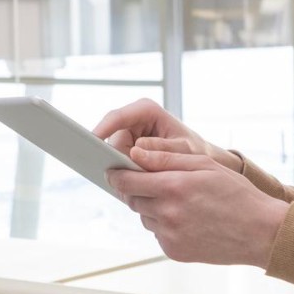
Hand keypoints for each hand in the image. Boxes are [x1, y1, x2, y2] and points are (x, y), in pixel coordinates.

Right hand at [92, 98, 241, 171]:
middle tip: (133, 178)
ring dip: (124, 168)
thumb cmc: (196, 153)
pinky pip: (118, 160)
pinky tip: (138, 182)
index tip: (92, 141)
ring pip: (113, 154)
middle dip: (118, 159)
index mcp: (147, 111)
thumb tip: (136, 151)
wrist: (201, 163)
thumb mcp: (184, 151)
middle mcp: (134, 119)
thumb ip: (162, 150)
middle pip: (113, 140)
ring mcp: (129, 134)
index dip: (103, 128)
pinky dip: (126, 173)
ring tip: (143, 181)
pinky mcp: (127, 148)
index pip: (117, 117)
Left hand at [106, 138, 288, 266]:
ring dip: (152, 206)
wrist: (261, 232)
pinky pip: (157, 233)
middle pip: (131, 198)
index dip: (117, 173)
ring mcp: (169, 235)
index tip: (115, 169)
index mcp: (173, 187)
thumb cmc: (236, 194)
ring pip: (144, 215)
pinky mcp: (173, 251)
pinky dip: (164, 224)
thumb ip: (166, 158)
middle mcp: (167, 213)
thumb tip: (135, 153)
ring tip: (181, 201)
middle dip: (138, 188)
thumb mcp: (204, 165)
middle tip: (159, 183)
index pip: (125, 180)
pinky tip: (187, 219)